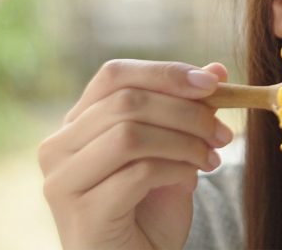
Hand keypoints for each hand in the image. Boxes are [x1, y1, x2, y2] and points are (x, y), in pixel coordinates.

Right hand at [38, 60, 232, 249]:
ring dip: (183, 142)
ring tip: (210, 158)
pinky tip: (191, 180)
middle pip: (127, 102)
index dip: (165, 73)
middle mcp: (58, 147)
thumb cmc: (151, 211)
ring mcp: (63, 181)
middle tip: (222, 133)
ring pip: (129, 134)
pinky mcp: (81, 213)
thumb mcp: (174, 152)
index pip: (114, 75)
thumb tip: (216, 69)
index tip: (213, 84)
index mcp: (78, 124)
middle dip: (187, 112)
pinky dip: (175, 170)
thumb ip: (187, 111)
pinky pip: (137, 172)